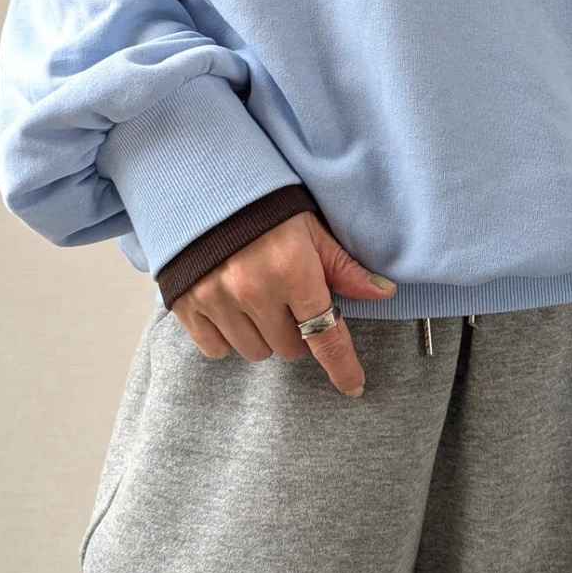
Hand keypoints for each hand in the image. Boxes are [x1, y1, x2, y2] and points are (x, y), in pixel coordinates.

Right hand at [167, 210, 396, 394]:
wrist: (200, 186)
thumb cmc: (263, 206)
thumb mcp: (310, 228)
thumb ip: (343, 267)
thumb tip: (383, 293)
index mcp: (292, 271)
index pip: (326, 336)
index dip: (343, 366)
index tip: (353, 385)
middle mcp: (254, 291)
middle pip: (289, 348)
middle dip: (296, 332)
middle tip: (290, 303)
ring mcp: (217, 300)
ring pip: (254, 352)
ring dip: (262, 335)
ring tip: (257, 300)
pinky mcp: (187, 305)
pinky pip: (216, 349)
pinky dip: (227, 337)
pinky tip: (230, 308)